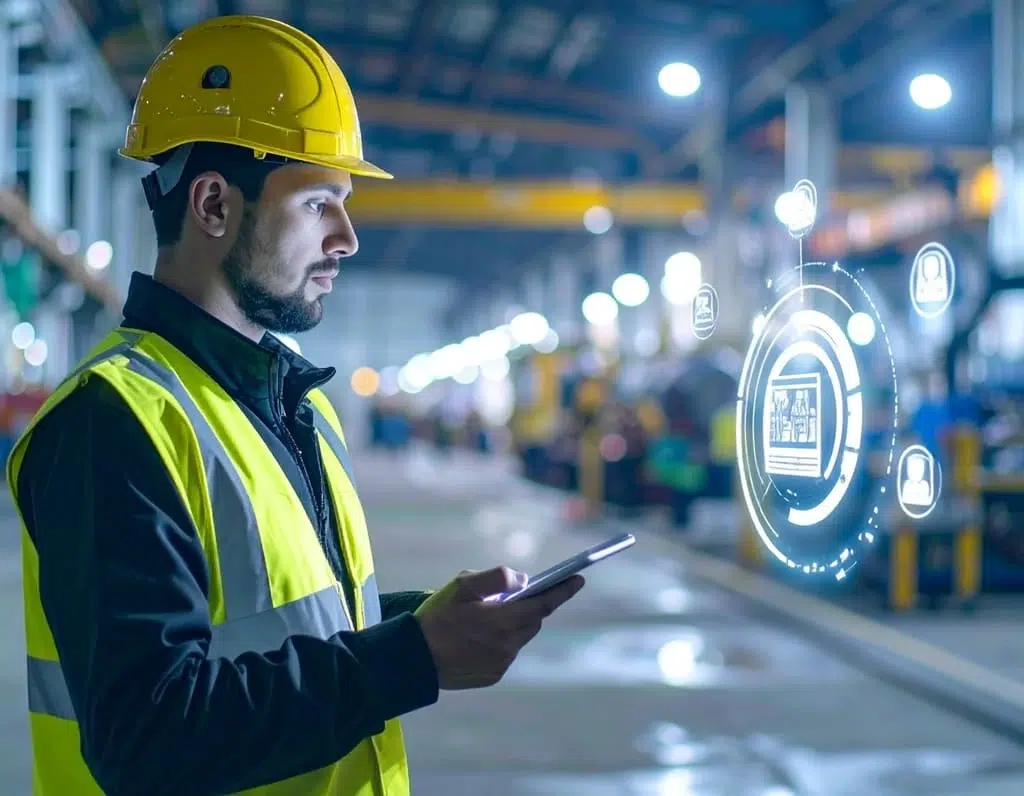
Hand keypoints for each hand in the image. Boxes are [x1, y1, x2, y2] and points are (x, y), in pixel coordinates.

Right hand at [414, 566, 583, 689]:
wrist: (414, 658)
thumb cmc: (437, 617)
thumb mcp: (463, 585)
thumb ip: (497, 578)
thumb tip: (523, 580)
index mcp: (504, 620)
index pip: (544, 603)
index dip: (563, 591)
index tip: (578, 579)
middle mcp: (508, 644)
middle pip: (533, 620)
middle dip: (530, 606)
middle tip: (516, 595)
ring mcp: (502, 662)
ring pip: (520, 636)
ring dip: (513, 624)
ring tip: (489, 615)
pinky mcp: (493, 675)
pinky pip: (506, 652)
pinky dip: (501, 640)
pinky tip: (478, 636)